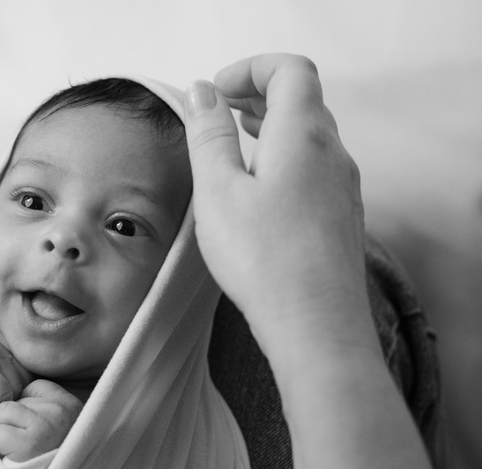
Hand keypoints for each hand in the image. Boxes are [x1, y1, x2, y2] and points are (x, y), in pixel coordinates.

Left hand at [0, 380, 82, 461]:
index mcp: (68, 404)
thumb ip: (41, 406)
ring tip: (15, 450)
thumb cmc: (53, 458)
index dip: (19, 409)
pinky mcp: (30, 443)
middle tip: (17, 443)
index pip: (29, 388)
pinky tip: (12, 457)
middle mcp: (58, 411)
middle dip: (4, 422)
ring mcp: (45, 425)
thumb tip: (13, 394)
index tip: (26, 428)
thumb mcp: (59, 424)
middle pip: (9, 401)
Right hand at [184, 54, 368, 355]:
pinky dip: (283, 156)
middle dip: (257, 92)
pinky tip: (258, 188)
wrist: (316, 325)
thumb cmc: (265, 260)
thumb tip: (202, 92)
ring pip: (309, 134)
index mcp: (302, 135)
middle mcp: (331, 153)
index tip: (215, 90)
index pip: (289, 70)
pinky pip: (314, 166)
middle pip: (302, 98)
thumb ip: (209, 134)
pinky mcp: (340, 215)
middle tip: (218, 109)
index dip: (251, 68)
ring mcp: (342, 185)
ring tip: (234, 140)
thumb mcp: (218, 190)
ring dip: (270, 125)